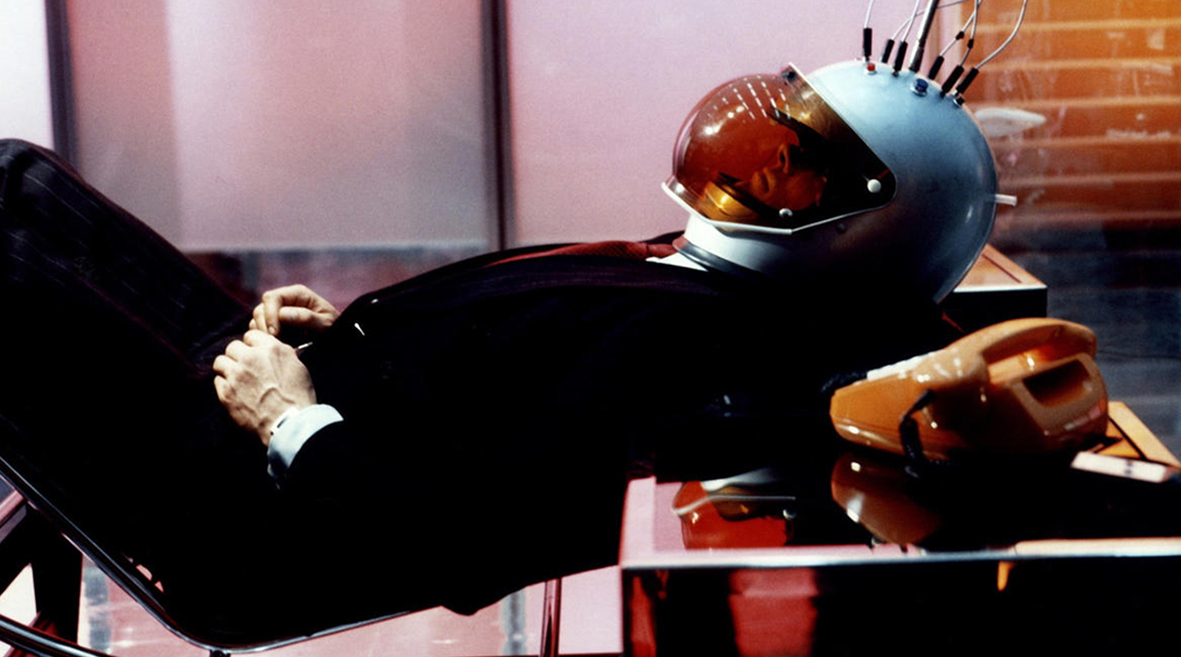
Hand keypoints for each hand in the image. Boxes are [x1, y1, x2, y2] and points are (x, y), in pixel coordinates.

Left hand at [213, 330, 316, 445]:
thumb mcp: (298, 367)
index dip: (253, 346)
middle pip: (232, 347)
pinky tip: (235, 393)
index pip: (251, 335)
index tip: (255, 354)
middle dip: (238, 356)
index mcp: (270, 348)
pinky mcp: (226, 393)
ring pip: (220, 362)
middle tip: (245, 368)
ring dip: (227, 369)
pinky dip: (224, 386)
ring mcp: (236, 375)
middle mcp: (250, 358)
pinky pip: (217, 381)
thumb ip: (282, 354)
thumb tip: (273, 353)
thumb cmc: (298, 397)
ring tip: (236, 379)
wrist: (289, 422)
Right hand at [250, 284, 338, 338]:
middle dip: (265, 327)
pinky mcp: (275, 327)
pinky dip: (267, 340)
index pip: (272, 298)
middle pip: (260, 309)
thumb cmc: (335, 329)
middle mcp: (285, 301)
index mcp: (297, 294)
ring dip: (265, 335)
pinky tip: (282, 346)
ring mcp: (277, 313)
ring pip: (257, 321)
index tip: (275, 333)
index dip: (270, 315)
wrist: (339, 339)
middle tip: (277, 342)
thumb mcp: (326, 324)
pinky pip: (260, 332)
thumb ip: (306, 318)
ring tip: (284, 344)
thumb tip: (283, 315)